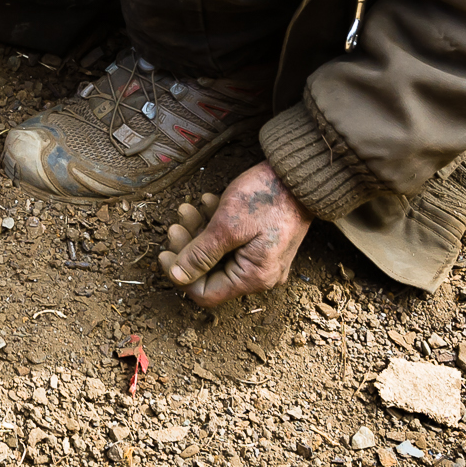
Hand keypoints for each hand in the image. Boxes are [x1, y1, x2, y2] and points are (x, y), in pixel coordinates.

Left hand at [158, 160, 313, 306]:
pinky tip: (210, 202)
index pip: (205, 293)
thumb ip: (200, 254)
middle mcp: (260, 275)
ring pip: (219, 253)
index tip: (165, 250)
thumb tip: (177, 277)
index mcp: (253, 278)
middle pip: (210, 272)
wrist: (300, 173)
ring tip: (191, 205)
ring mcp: (263, 258)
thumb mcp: (227, 225)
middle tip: (178, 221)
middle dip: (190, 245)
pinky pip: (233, 241)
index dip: (181, 274)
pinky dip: (217, 224)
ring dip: (201, 229)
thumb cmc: (267, 197)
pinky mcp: (263, 241)